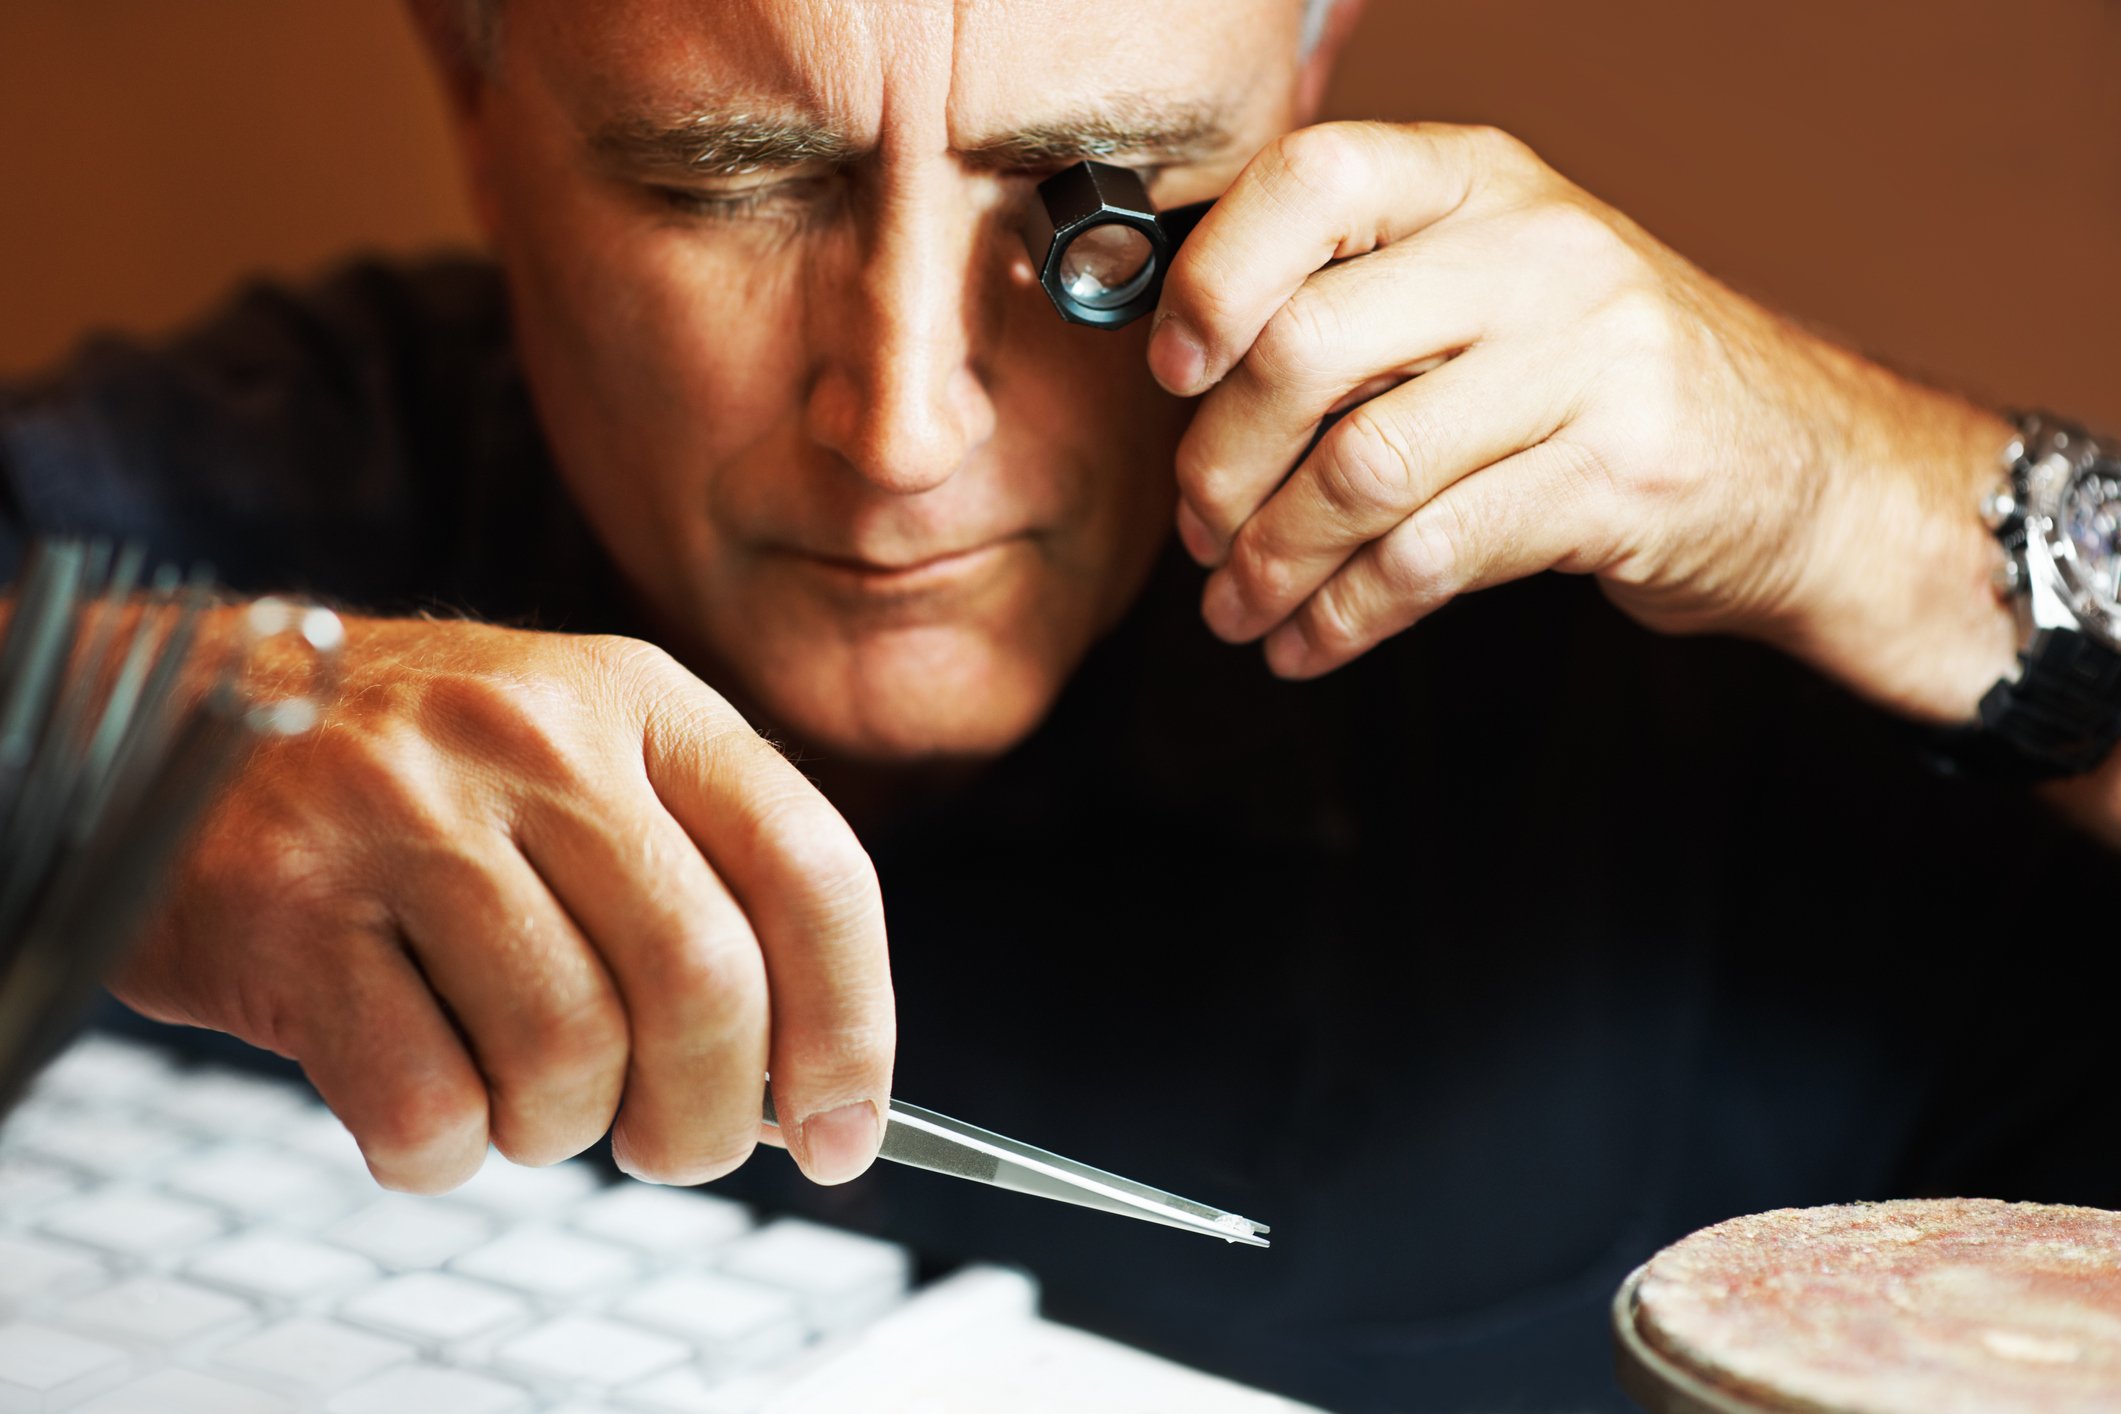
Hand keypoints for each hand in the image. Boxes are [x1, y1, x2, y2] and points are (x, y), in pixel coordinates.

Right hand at [119, 616, 891, 1192]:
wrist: (172, 720)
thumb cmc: (415, 782)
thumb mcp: (578, 766)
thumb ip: (695, 887)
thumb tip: (803, 1084)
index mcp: (638, 698)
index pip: (812, 869)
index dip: (852, 1026)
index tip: (845, 1130)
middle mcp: (533, 736)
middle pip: (703, 981)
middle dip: (707, 1114)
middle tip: (669, 1145)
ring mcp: (404, 811)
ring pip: (569, 1053)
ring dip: (559, 1125)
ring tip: (514, 1089)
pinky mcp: (287, 907)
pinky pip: (427, 1104)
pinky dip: (443, 1149)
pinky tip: (419, 1097)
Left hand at [1149, 121, 2016, 721]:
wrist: (1800, 467)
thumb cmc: (1595, 383)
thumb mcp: (1490, 292)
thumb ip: (1361, 301)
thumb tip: (1184, 377)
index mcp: (1481, 181)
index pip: (1312, 178)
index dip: (1214, 279)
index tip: (1172, 373)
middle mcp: (1539, 250)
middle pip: (1311, 347)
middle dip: (1220, 466)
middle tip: (1199, 536)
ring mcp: (1594, 360)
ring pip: (1364, 468)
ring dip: (1275, 561)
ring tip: (1237, 610)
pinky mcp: (1622, 478)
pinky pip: (1434, 556)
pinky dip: (1347, 615)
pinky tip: (1310, 644)